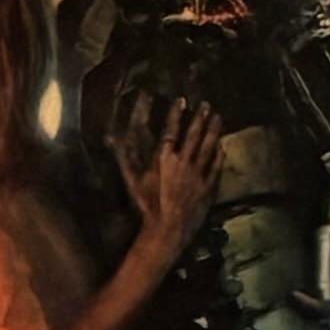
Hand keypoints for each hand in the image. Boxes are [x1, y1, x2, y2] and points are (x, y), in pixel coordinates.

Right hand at [123, 89, 225, 245]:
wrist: (167, 228)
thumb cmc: (146, 204)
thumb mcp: (131, 180)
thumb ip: (123, 158)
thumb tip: (108, 138)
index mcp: (164, 159)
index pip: (171, 131)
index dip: (176, 115)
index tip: (182, 100)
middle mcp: (183, 162)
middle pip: (194, 135)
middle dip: (200, 118)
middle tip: (207, 104)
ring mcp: (198, 174)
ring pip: (208, 147)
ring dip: (213, 131)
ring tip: (218, 118)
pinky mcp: (208, 186)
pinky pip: (216, 166)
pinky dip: (219, 155)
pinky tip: (221, 145)